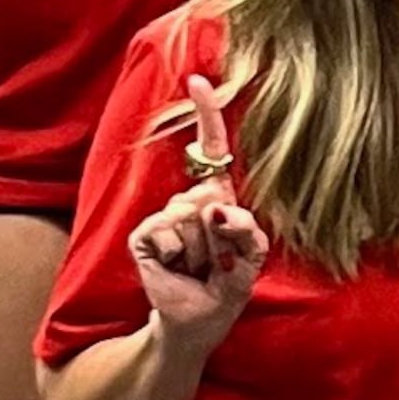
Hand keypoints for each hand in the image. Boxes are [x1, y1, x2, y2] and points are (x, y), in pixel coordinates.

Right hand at [130, 73, 269, 343]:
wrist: (199, 320)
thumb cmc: (228, 283)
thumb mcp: (254, 257)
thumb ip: (247, 230)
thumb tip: (215, 207)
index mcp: (219, 196)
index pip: (212, 148)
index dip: (206, 114)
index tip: (199, 80)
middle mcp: (190, 200)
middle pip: (209, 194)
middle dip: (223, 233)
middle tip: (220, 259)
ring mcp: (165, 216)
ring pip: (189, 218)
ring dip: (202, 252)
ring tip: (200, 268)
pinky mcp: (144, 236)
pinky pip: (162, 233)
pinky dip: (176, 256)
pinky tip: (177, 269)